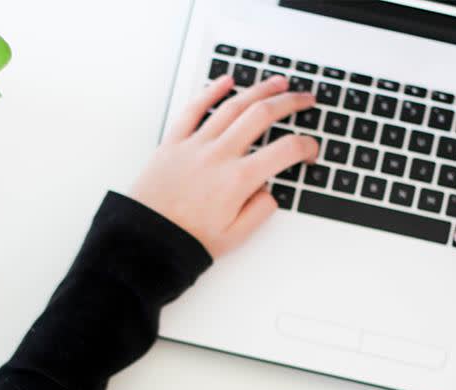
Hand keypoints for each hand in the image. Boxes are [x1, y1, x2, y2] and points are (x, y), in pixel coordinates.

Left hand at [130, 74, 318, 257]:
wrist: (145, 240)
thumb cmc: (185, 241)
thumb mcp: (234, 237)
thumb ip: (260, 211)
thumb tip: (269, 191)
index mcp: (238, 180)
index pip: (285, 151)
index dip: (306, 146)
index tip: (310, 150)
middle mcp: (219, 155)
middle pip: (262, 115)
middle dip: (290, 103)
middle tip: (305, 99)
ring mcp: (195, 145)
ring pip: (233, 105)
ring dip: (259, 90)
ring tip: (278, 83)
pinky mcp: (173, 143)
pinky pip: (194, 108)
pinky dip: (211, 91)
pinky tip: (226, 81)